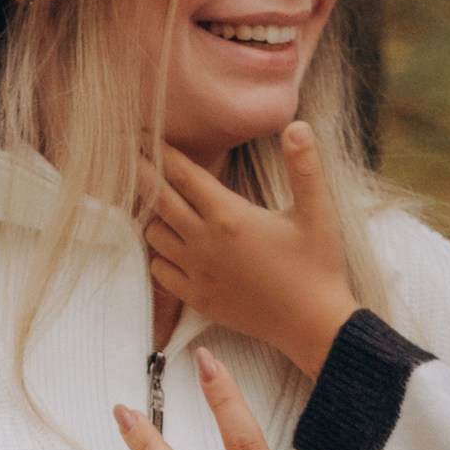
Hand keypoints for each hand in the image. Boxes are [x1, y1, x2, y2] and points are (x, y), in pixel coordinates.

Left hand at [137, 121, 358, 375]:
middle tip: (131, 155)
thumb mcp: (318, 212)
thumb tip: (297, 124)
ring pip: (153, 235)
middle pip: (157, 198)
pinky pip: (160, 271)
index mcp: (229, 215)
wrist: (313, 325)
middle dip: (142, 173)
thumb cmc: (318, 266)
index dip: (160, 150)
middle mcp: (205, 242)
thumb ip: (304, 166)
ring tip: (154, 200)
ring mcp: (197, 272)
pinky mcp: (197, 298)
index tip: (143, 133)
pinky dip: (159, 254)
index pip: (182, 174)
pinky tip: (168, 244)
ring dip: (152, 216)